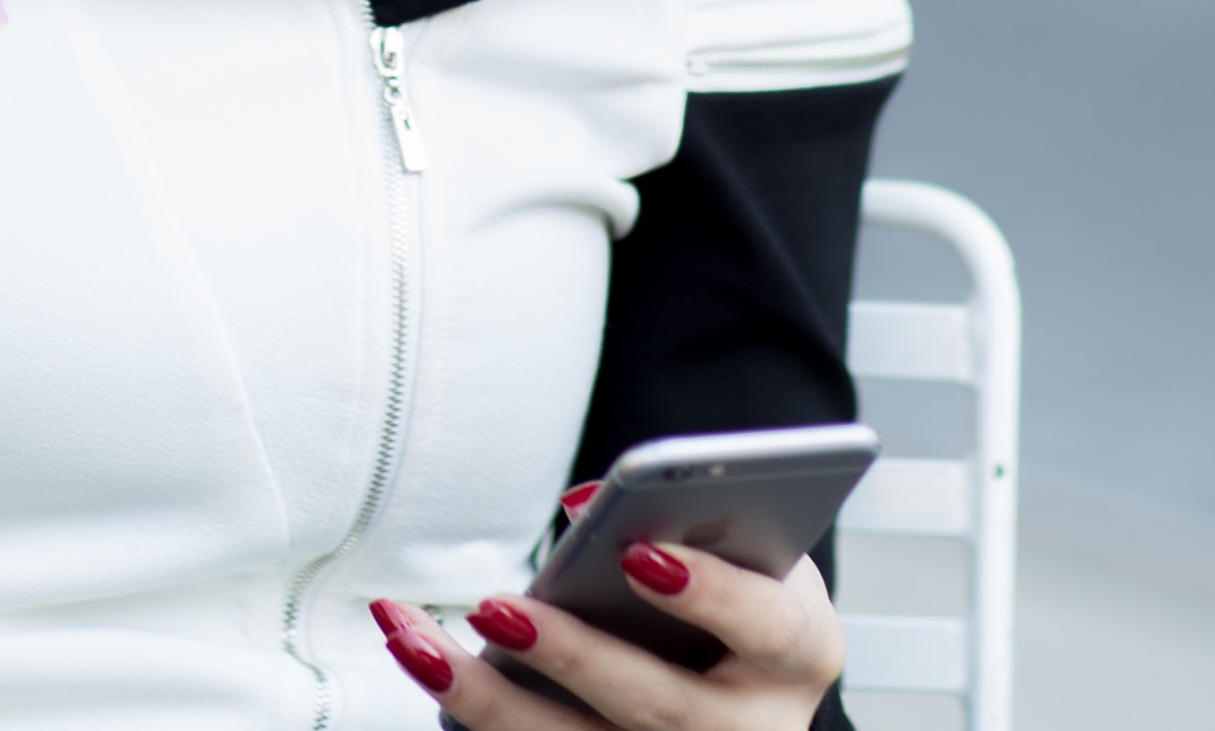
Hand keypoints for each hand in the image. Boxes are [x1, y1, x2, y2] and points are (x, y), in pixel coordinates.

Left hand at [370, 541, 847, 728]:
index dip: (709, 593)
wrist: (751, 690)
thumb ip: (694, 517)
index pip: (765, 627)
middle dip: (571, 657)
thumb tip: (586, 505)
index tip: (638, 554)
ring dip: (484, 696)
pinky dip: (471, 711)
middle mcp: (749, 729)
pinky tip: (420, 658)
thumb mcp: (752, 557)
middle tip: (498, 607)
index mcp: (800, 656)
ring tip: (415, 639)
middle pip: (656, 707)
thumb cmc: (745, 610)